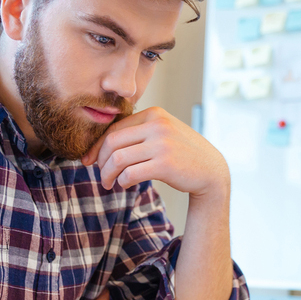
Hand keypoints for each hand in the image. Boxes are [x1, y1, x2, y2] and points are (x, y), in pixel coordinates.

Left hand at [81, 107, 229, 198]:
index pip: (114, 129)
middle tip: (100, 175)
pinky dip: (122, 181)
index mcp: (154, 114)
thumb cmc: (181, 154)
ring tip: (108, 183)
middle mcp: (157, 125)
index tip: (89, 160)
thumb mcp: (162, 134)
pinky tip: (125, 185)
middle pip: (112, 143)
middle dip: (100, 161)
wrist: (211, 171)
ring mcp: (162, 144)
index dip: (96, 146)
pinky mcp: (164, 164)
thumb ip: (137, 134)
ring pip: (118, 159)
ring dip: (107, 174)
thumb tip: (100, 146)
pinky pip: (130, 173)